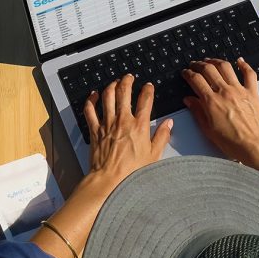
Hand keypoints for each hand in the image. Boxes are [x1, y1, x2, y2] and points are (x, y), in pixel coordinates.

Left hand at [83, 74, 173, 191]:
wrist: (109, 180)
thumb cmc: (131, 172)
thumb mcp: (154, 155)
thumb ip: (162, 136)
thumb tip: (168, 124)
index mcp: (139, 126)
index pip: (146, 100)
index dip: (148, 90)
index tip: (149, 86)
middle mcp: (123, 121)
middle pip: (124, 92)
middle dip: (127, 81)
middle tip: (129, 77)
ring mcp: (107, 123)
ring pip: (107, 96)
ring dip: (111, 86)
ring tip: (115, 82)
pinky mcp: (95, 129)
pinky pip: (90, 110)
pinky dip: (91, 100)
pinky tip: (94, 94)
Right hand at [183, 58, 258, 169]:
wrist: (255, 146)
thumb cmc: (233, 142)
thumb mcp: (208, 130)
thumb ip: (197, 112)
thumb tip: (189, 100)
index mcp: (212, 102)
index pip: (196, 80)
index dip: (188, 73)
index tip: (186, 72)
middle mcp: (225, 92)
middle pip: (209, 69)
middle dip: (199, 64)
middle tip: (195, 65)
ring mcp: (239, 90)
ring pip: (226, 67)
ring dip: (216, 61)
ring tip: (211, 61)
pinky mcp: (252, 92)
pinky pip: (249, 73)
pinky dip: (244, 64)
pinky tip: (239, 61)